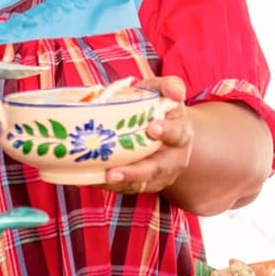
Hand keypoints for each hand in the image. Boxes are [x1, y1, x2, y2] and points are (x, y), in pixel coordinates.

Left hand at [102, 76, 192, 195]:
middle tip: (114, 171)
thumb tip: (175, 90)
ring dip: (121, 183)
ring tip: (103, 179)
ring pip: (142, 184)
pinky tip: (93, 179)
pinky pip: (129, 189)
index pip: (177, 133)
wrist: (163, 132)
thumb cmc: (158, 109)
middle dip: (136, 171)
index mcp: (181, 132)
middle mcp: (175, 158)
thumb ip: (168, 86)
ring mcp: (160, 175)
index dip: (166, 131)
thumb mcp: (163, 93)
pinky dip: (112, 186)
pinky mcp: (146, 185)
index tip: (152, 128)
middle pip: (158, 168)